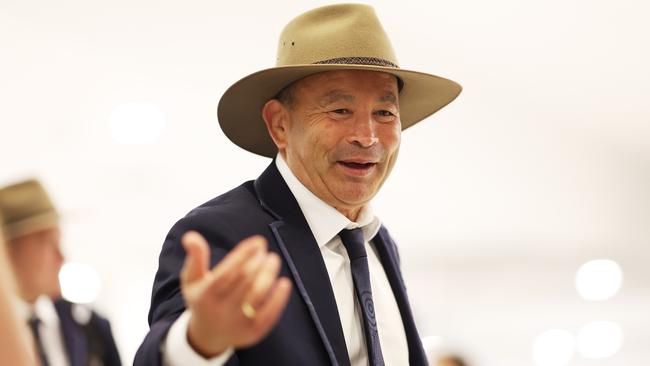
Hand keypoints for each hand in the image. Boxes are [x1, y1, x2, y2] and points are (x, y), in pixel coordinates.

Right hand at [180, 231, 291, 357]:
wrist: (208, 336)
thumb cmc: (203, 299)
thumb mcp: (192, 279)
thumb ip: (195, 256)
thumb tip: (191, 236)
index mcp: (205, 295)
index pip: (226, 272)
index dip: (244, 254)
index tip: (258, 241)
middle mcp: (221, 310)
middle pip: (245, 280)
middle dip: (258, 261)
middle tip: (265, 251)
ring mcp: (238, 323)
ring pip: (258, 295)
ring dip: (269, 274)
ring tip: (273, 260)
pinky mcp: (254, 332)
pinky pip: (270, 314)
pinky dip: (279, 297)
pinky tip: (284, 282)